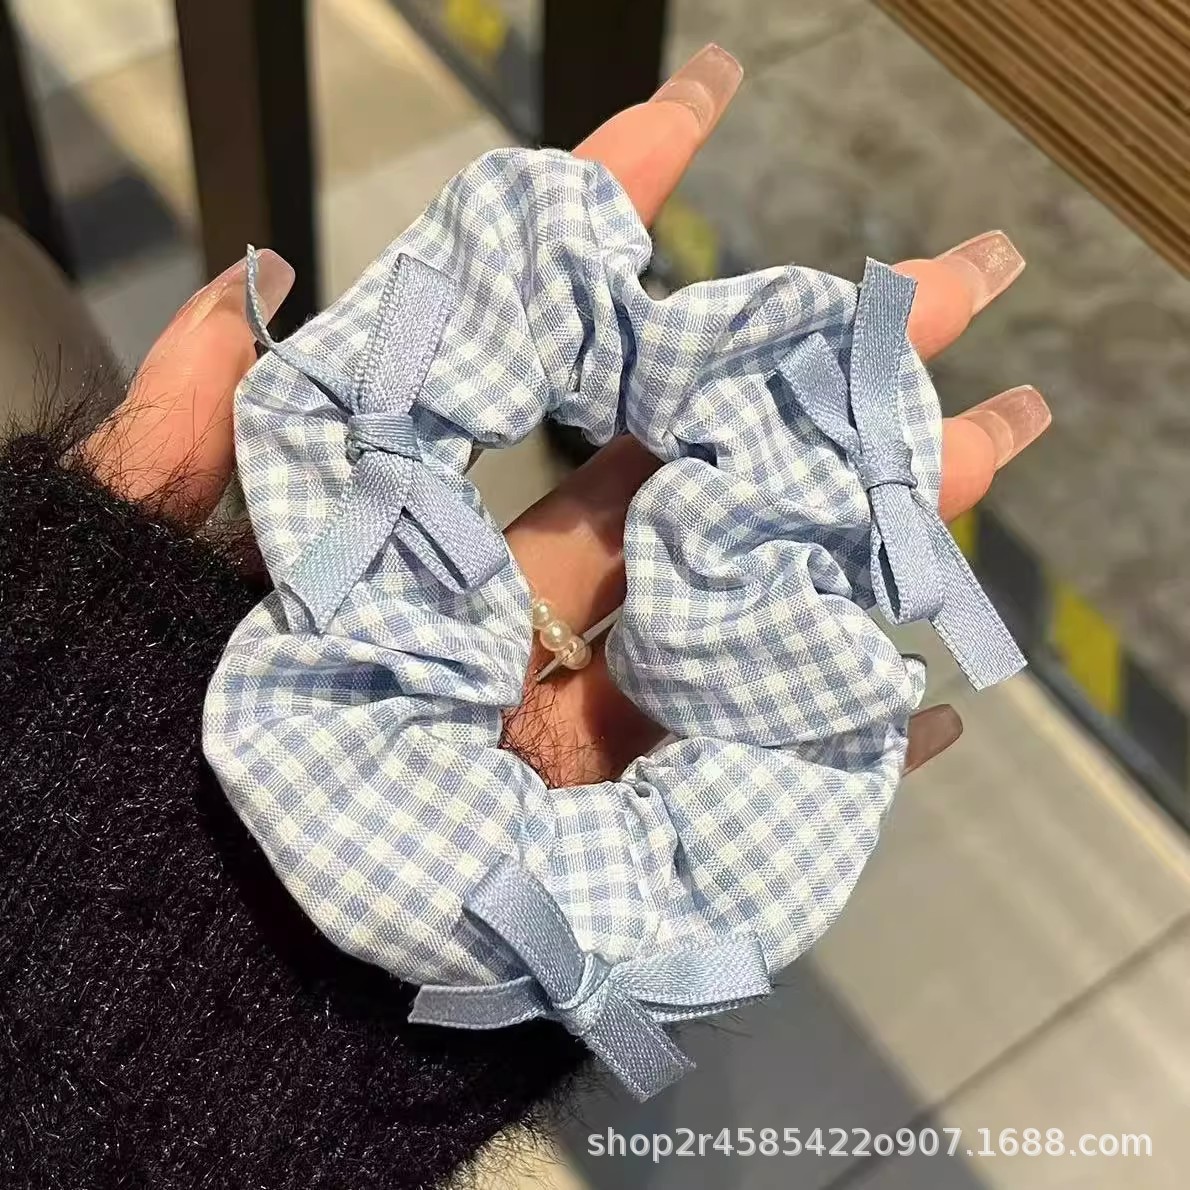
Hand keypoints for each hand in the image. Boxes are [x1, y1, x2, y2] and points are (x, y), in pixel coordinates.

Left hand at [81, 44, 1049, 789]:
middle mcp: (519, 613)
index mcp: (430, 538)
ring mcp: (573, 720)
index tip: (698, 114)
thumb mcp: (139, 562)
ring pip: (751, 609)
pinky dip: (840, 750)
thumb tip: (249, 275)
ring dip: (876, 528)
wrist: (144, 941)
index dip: (610, 232)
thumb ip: (191, 427)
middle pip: (698, 476)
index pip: (537, 361)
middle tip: (955, 287)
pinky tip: (935, 698)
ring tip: (996, 439)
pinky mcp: (605, 836)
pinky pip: (742, 785)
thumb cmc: (121, 732)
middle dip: (824, 377)